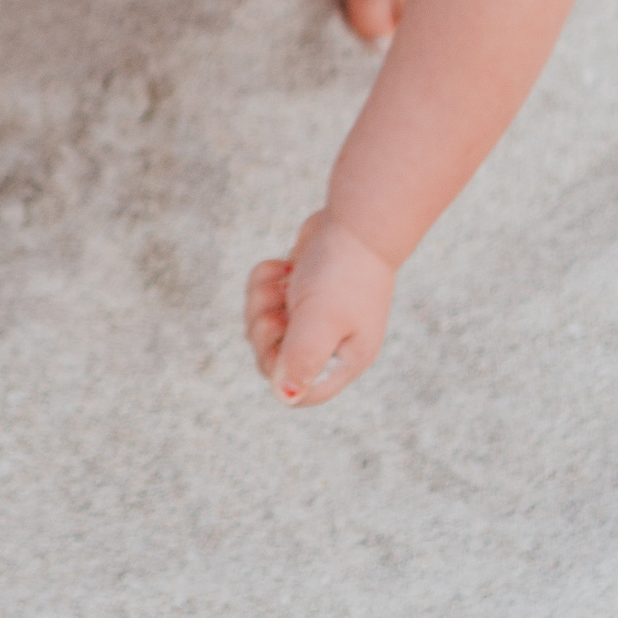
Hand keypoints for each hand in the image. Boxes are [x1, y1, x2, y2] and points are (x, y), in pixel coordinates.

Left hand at [244, 210, 393, 406]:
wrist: (356, 219)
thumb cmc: (343, 273)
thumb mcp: (321, 320)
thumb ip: (303, 359)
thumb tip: (285, 397)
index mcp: (344, 357)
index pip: (304, 392)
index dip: (281, 376)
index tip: (278, 345)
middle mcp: (330, 340)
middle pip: (274, 358)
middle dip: (265, 331)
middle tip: (280, 309)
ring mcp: (313, 313)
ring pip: (264, 324)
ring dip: (262, 301)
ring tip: (282, 281)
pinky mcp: (300, 287)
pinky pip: (266, 295)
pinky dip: (266, 280)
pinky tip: (283, 265)